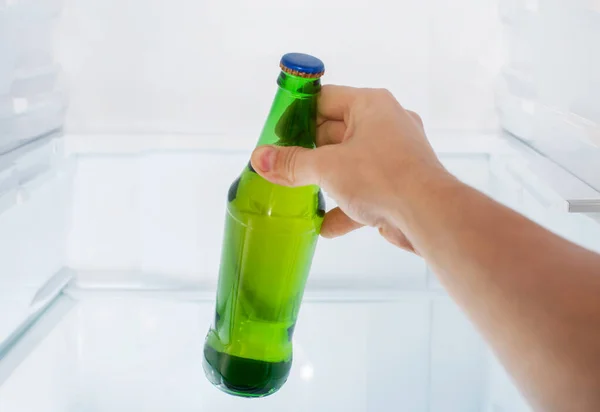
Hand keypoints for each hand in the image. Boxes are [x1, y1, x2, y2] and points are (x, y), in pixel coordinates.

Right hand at [250, 85, 449, 253]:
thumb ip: (292, 164)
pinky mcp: (398, 184)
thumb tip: (259, 158)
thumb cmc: (381, 177)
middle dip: (308, 153)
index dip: (297, 115)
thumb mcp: (327, 168)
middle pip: (334, 133)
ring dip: (325, 180)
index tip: (275, 133)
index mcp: (371, 105)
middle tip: (281, 166)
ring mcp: (394, 156)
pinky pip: (365, 190)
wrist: (429, 216)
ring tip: (297, 193)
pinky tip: (324, 226)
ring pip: (349, 163)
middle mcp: (386, 124)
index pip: (325, 99)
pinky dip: (345, 206)